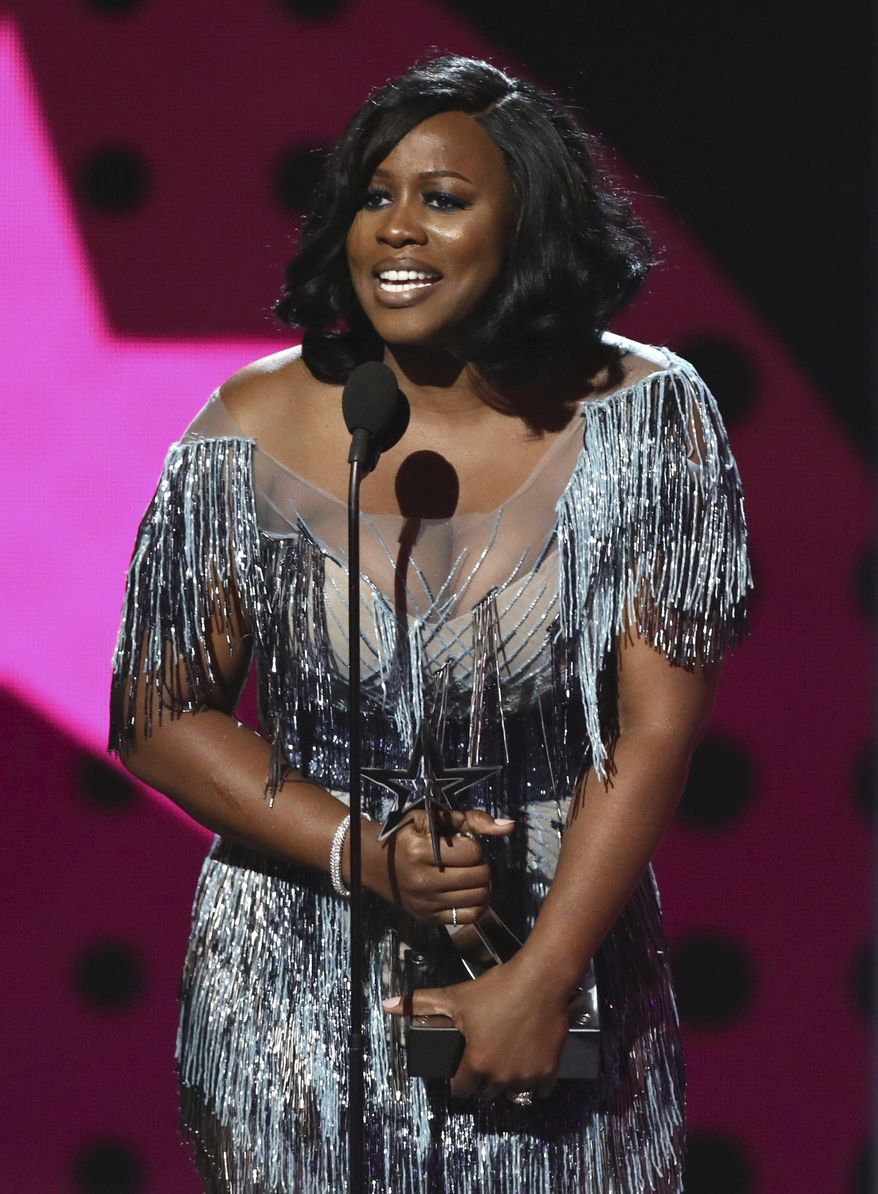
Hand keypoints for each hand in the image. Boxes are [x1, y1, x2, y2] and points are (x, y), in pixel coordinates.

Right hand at [363, 808, 514, 923]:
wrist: (373, 864)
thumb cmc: (406, 836)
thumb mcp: (432, 820)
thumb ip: (472, 820)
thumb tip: (509, 826)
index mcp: (421, 852)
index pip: (472, 851)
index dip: (473, 845)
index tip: (462, 843)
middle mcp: (422, 881)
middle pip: (479, 876)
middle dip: (480, 865)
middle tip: (469, 860)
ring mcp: (425, 903)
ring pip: (478, 897)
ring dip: (481, 884)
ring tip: (470, 874)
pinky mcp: (428, 918)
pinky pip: (468, 917)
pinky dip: (476, 904)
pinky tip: (469, 892)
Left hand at [383, 955, 569, 1100]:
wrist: (540, 979)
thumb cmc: (496, 989)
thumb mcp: (456, 996)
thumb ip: (421, 1004)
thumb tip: (387, 1004)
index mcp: (476, 1063)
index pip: (461, 1090)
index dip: (459, 1080)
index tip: (462, 1070)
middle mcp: (501, 1077)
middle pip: (487, 1093)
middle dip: (483, 1080)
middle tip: (484, 1058)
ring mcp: (527, 1076)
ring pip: (514, 1092)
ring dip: (508, 1082)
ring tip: (506, 1061)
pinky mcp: (549, 1070)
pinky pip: (540, 1090)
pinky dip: (535, 1082)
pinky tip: (529, 1064)